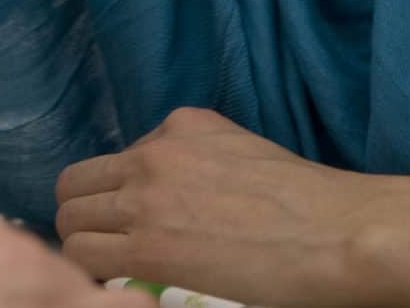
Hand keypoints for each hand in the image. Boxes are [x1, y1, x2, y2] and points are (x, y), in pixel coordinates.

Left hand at [52, 107, 409, 307]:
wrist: (338, 231)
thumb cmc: (309, 205)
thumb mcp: (243, 155)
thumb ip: (198, 165)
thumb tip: (171, 199)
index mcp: (182, 125)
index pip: (118, 158)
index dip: (118, 195)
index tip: (133, 222)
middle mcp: (156, 151)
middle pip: (77, 182)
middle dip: (85, 215)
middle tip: (106, 247)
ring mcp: (147, 195)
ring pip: (71, 218)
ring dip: (83, 244)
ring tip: (108, 270)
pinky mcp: (149, 244)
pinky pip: (85, 256)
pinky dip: (90, 273)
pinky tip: (117, 284)